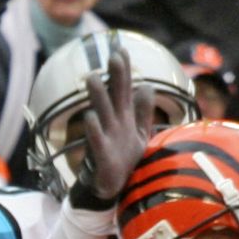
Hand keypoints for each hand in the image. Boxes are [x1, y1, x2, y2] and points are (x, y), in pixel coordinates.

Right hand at [68, 48, 156, 207]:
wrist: (113, 188)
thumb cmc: (124, 159)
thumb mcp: (138, 133)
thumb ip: (142, 111)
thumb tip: (147, 87)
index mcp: (123, 118)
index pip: (124, 90)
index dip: (124, 71)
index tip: (121, 49)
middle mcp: (114, 124)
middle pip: (114, 96)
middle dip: (114, 77)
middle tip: (113, 55)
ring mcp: (106, 138)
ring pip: (102, 113)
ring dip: (98, 97)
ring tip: (93, 78)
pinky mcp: (102, 155)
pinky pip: (97, 140)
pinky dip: (94, 129)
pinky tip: (90, 116)